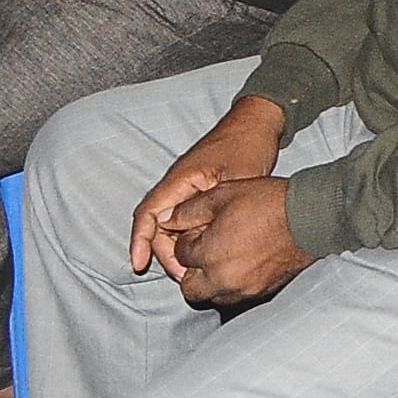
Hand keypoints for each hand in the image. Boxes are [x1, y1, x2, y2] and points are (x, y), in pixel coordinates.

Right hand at [127, 95, 285, 274]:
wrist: (259, 122)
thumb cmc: (247, 144)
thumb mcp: (236, 178)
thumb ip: (216, 207)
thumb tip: (201, 238)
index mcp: (179, 180)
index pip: (148, 214)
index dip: (139, 240)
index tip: (138, 264)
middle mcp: (177, 184)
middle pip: (157, 224)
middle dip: (163, 252)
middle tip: (184, 275)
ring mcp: (187, 187)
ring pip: (170, 223)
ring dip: (176, 245)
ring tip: (193, 268)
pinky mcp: (199, 190)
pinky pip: (184, 217)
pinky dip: (188, 235)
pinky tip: (202, 251)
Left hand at [161, 172, 313, 307]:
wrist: (311, 218)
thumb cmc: (268, 203)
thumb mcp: (222, 195)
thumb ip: (188, 210)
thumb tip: (167, 219)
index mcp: (209, 254)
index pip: (180, 256)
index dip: (187, 240)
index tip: (199, 229)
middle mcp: (223, 279)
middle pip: (189, 288)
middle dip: (191, 271)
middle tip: (204, 251)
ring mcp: (244, 289)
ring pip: (211, 296)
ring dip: (210, 281)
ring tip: (224, 258)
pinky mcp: (262, 292)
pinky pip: (235, 296)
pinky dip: (231, 284)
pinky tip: (242, 264)